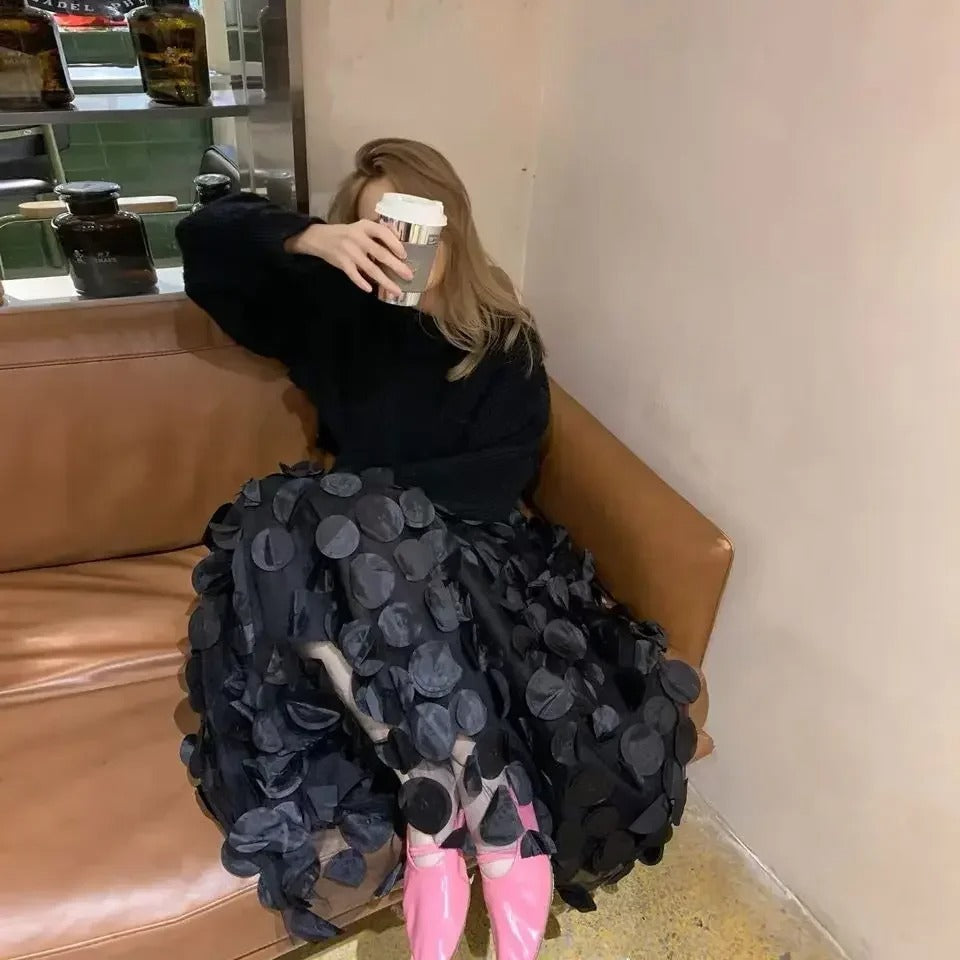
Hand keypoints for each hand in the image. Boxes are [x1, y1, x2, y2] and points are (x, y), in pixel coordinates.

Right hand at [285, 220, 412, 295]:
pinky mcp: (341, 262)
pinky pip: (354, 275)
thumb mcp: (361, 227)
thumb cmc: (347, 234)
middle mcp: (357, 238)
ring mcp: (349, 251)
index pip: (383, 233)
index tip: (405, 255)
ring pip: (371, 269)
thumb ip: (379, 231)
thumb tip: (400, 236)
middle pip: (381, 254)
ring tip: (397, 291)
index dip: (395, 243)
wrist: (320, 238)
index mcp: (364, 226)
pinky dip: (362, 283)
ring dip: (385, 281)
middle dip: (397, 267)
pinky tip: (371, 290)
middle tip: (409, 276)